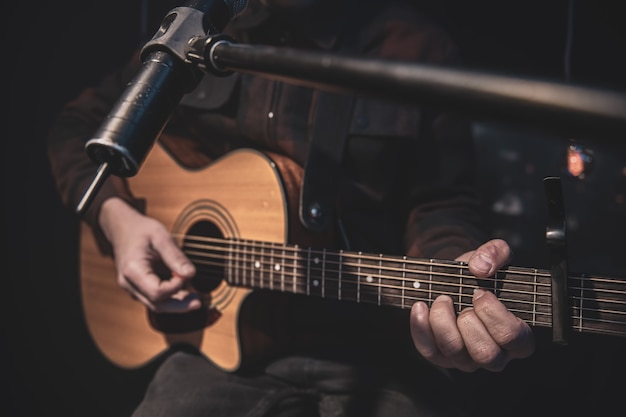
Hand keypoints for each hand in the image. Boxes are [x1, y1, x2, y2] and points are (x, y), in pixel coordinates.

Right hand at [99, 197, 200, 312]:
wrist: (123, 229)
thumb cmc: (141, 230)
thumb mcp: (161, 236)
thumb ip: (175, 256)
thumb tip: (190, 274)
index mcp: (132, 270)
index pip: (156, 291)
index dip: (175, 287)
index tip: (188, 274)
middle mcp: (129, 284)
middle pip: (156, 304)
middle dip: (179, 305)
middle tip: (199, 302)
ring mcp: (133, 288)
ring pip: (156, 304)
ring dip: (177, 304)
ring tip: (197, 297)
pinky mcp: (139, 288)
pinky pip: (156, 298)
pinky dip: (171, 297)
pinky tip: (187, 292)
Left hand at [409, 239, 534, 371]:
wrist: (457, 280)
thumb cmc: (482, 275)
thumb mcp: (494, 256)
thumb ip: (495, 253)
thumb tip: (480, 267)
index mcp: (518, 337)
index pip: (512, 337)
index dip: (494, 314)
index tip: (480, 292)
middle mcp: (496, 355)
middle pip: (485, 353)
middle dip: (468, 321)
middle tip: (461, 297)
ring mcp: (468, 359)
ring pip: (454, 351)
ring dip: (443, 321)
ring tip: (442, 299)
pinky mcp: (442, 357)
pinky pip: (429, 350)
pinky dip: (421, 327)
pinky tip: (420, 306)